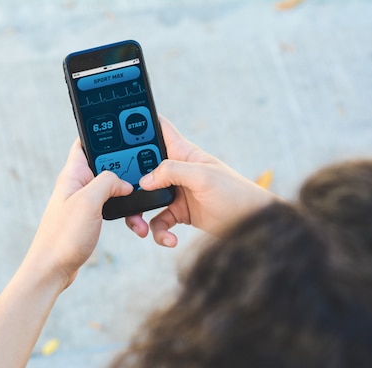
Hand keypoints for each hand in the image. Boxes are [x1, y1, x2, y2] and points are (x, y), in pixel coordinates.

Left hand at [23, 139, 132, 289]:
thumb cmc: (63, 236)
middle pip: (106, 165)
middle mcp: (77, 185)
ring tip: (140, 205)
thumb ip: (107, 182)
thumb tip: (124, 182)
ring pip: (112, 189)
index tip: (123, 129)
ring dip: (127, 196)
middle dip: (125, 168)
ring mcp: (83, 202)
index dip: (102, 133)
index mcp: (73, 175)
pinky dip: (125, 213)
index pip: (85, 143)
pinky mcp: (89, 218)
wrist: (52, 270)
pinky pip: (111, 208)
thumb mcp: (88, 202)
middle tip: (143, 172)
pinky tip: (134, 223)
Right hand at [126, 116, 277, 245]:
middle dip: (130, 181)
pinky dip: (159, 233)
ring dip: (139, 215)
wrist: (253, 225)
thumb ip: (172, 172)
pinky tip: (169, 239)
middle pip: (143, 169)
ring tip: (141, 229)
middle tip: (123, 193)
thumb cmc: (235, 193)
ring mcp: (176, 193)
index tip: (118, 126)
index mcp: (183, 153)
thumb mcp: (204, 177)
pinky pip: (158, 222)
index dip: (140, 123)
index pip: (159, 129)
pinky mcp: (179, 214)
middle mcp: (177, 171)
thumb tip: (145, 180)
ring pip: (145, 199)